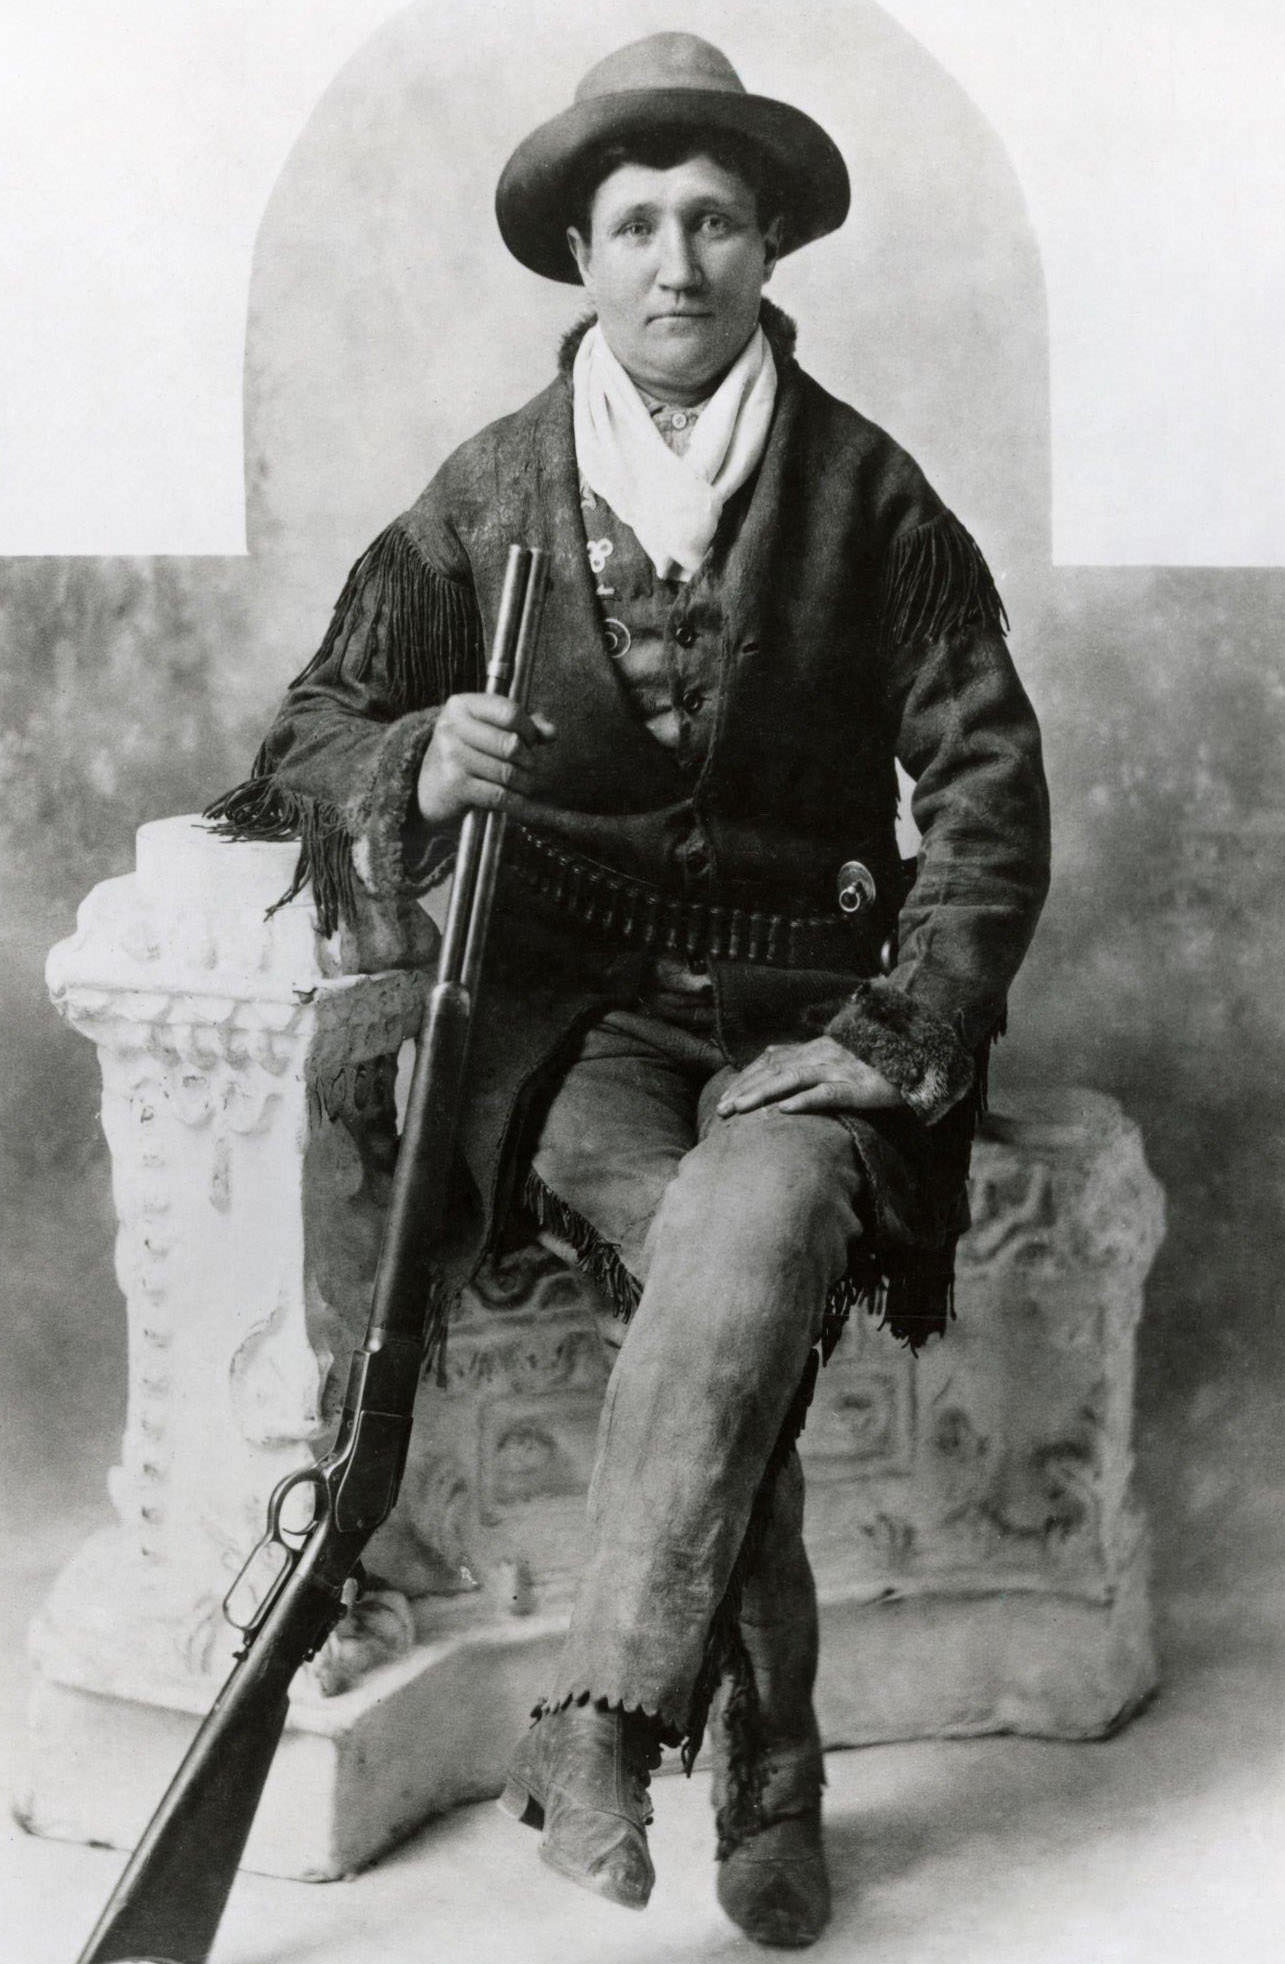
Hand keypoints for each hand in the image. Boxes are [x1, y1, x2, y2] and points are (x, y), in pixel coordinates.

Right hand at [416, 694, 555, 825]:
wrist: (428, 789)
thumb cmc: (465, 756)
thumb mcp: (488, 731)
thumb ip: (524, 726)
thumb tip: (552, 732)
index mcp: (461, 705)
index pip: (509, 711)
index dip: (529, 729)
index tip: (532, 741)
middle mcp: (452, 728)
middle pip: (511, 744)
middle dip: (529, 759)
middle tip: (529, 767)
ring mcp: (451, 757)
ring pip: (508, 772)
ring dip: (525, 782)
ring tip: (524, 784)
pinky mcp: (455, 786)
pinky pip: (499, 795)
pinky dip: (517, 802)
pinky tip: (520, 801)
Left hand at [716, 1037, 905, 1118]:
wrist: (920, 1055)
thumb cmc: (876, 1061)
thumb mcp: (837, 1056)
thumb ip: (807, 1057)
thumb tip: (771, 1057)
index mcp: (816, 1048)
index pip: (771, 1062)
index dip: (746, 1079)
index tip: (724, 1097)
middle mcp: (823, 1055)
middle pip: (775, 1070)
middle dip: (745, 1089)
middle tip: (721, 1110)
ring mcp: (841, 1069)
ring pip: (794, 1079)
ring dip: (764, 1093)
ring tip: (741, 1109)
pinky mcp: (860, 1086)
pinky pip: (828, 1093)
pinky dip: (804, 1101)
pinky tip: (784, 1110)